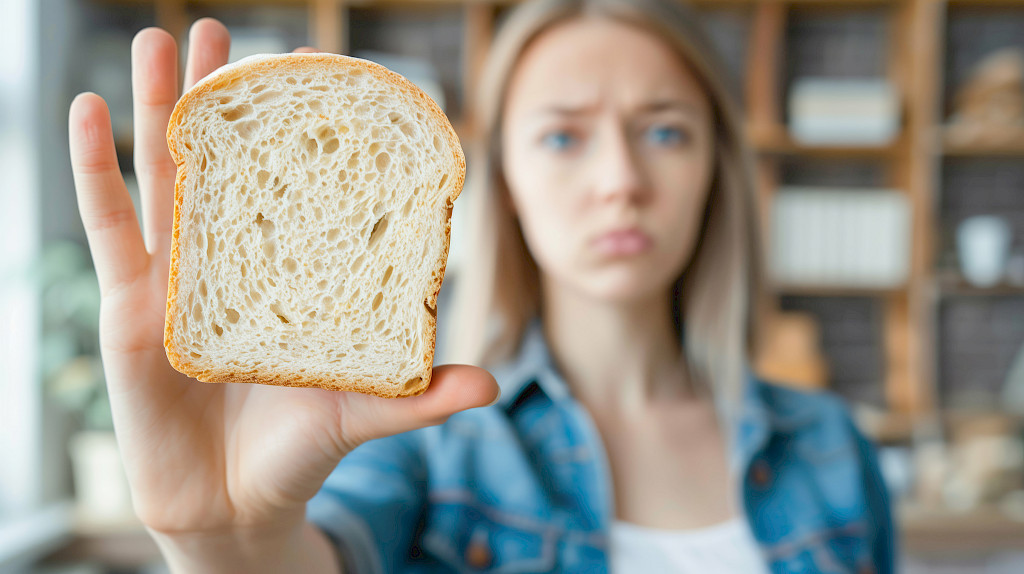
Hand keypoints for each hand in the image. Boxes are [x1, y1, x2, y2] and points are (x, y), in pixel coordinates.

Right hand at [68, 18, 498, 536]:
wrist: (233, 504)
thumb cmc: (300, 449)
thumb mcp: (362, 411)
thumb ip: (419, 397)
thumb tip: (491, 386)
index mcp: (290, 273)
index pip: (293, 189)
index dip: (295, 134)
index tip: (306, 76)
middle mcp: (234, 263)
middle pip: (225, 167)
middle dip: (219, 99)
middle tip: (221, 35)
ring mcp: (179, 276)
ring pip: (166, 179)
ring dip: (158, 109)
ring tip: (156, 40)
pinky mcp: (131, 303)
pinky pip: (110, 226)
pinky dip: (95, 169)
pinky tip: (90, 111)